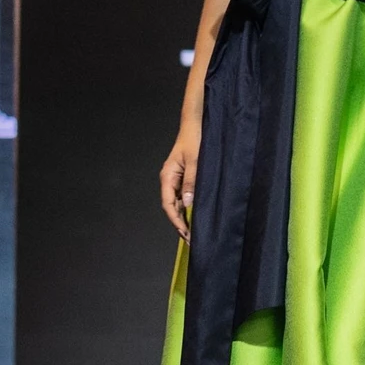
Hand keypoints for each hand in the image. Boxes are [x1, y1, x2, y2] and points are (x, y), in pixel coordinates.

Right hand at [160, 123, 201, 243]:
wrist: (196, 125)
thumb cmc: (194, 139)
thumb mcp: (195, 161)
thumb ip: (191, 182)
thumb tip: (188, 204)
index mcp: (168, 176)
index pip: (168, 204)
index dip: (176, 220)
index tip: (185, 233)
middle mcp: (170, 180)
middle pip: (172, 207)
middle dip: (180, 224)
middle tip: (191, 240)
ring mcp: (176, 179)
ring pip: (178, 203)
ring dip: (185, 218)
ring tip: (194, 233)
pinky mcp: (184, 178)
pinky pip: (185, 196)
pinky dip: (190, 208)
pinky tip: (197, 217)